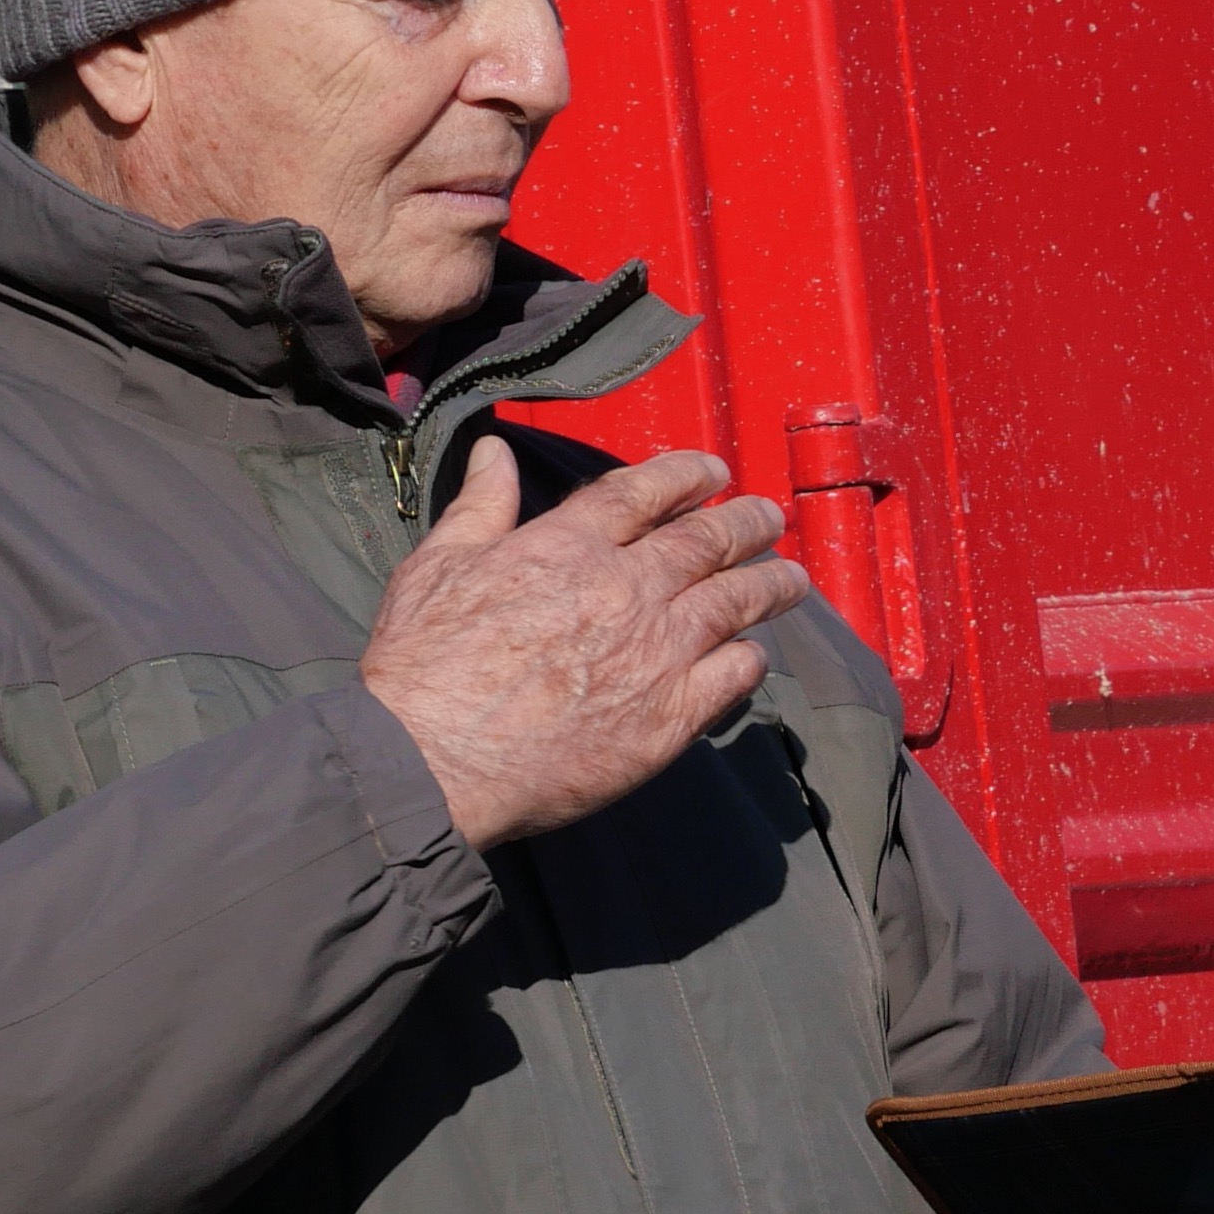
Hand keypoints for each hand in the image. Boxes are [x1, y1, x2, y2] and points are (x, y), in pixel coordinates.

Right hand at [358, 445, 813, 846]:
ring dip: (772, 584)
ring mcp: (657, 651)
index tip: (715, 471)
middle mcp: (625, 589)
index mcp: (568, 547)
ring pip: (738, 601)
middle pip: (709, 540)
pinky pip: (735, 675)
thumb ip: (479, 506)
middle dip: (748, 523)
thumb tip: (494, 451)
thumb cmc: (421, 667)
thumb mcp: (435, 567)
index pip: (645, 491)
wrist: (430, 761)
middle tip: (769, 518)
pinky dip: (751, 658)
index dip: (688, 474)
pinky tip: (753, 655)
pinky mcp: (672, 714)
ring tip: (792, 579)